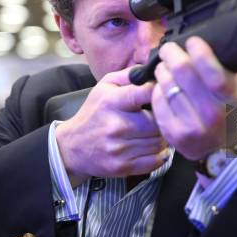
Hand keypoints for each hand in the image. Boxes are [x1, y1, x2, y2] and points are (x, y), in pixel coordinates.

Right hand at [55, 68, 168, 186]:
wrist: (72, 146)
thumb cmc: (94, 112)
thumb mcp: (105, 86)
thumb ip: (129, 75)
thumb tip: (153, 69)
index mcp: (112, 101)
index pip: (146, 93)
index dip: (161, 91)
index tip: (164, 93)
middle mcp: (116, 125)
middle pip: (157, 122)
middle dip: (163, 119)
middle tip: (162, 117)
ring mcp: (119, 148)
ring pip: (159, 142)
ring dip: (162, 137)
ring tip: (156, 132)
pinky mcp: (122, 167)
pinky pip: (155, 161)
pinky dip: (160, 154)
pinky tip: (154, 147)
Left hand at [152, 36, 236, 160]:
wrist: (222, 145)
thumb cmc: (231, 107)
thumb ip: (235, 63)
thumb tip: (215, 39)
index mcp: (234, 99)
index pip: (214, 74)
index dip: (200, 53)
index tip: (192, 41)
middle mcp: (214, 115)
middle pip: (183, 72)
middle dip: (172, 53)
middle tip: (169, 49)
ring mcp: (193, 127)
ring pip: (167, 84)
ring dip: (163, 69)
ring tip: (165, 66)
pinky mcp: (173, 133)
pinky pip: (157, 99)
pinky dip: (157, 88)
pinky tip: (163, 85)